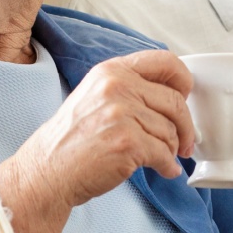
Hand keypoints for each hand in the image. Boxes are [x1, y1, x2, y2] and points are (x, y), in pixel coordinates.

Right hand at [0, 50, 194, 232]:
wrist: (46, 171)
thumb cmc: (71, 140)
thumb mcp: (95, 97)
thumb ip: (129, 89)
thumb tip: (173, 96)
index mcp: (111, 71)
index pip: (165, 61)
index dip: (183, 80)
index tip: (186, 97)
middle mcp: (117, 87)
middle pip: (175, 101)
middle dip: (186, 126)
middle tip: (186, 143)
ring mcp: (122, 114)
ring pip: (171, 131)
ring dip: (172, 150)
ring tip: (161, 158)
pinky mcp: (127, 143)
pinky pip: (165, 154)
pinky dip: (168, 166)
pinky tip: (163, 170)